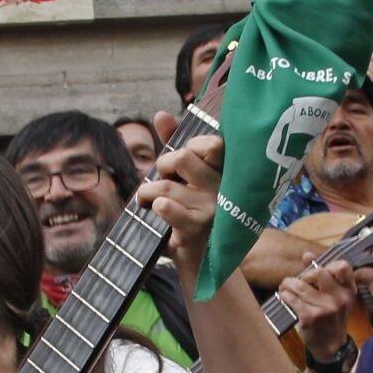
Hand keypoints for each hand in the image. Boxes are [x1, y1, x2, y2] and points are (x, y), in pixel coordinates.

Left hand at [139, 118, 223, 279]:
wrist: (199, 258)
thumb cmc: (190, 211)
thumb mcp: (184, 176)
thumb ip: (174, 143)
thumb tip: (161, 114)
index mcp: (225, 171)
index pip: (212, 144)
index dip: (189, 147)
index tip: (179, 162)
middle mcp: (224, 188)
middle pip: (183, 158)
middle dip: (162, 166)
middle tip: (161, 179)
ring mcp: (212, 208)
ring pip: (166, 186)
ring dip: (146, 192)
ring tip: (147, 200)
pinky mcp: (197, 228)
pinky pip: (167, 206)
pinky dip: (154, 205)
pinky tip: (156, 211)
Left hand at [279, 259, 359, 358]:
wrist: (330, 346)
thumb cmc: (332, 318)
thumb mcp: (335, 297)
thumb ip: (323, 275)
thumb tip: (307, 255)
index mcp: (349, 291)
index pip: (343, 266)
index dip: (327, 264)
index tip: (317, 272)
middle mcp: (340, 299)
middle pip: (318, 272)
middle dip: (304, 275)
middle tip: (299, 282)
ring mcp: (325, 309)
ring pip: (300, 285)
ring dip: (288, 284)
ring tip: (286, 287)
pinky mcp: (310, 317)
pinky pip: (291, 298)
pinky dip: (285, 296)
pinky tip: (286, 298)